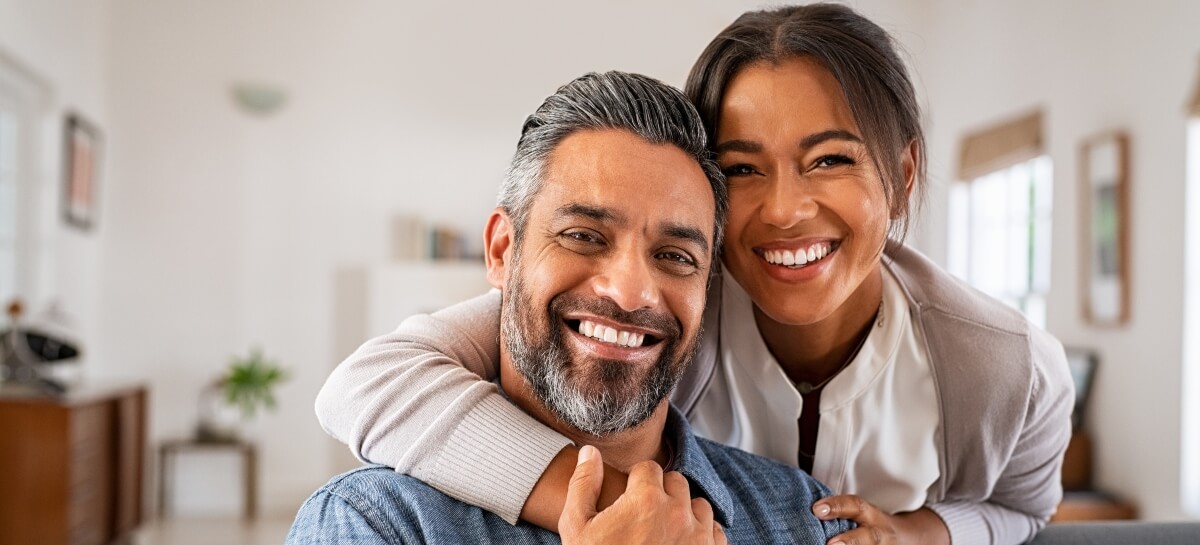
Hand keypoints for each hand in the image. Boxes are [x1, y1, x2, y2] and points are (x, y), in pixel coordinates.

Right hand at [560, 445, 726, 544]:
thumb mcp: (577, 527)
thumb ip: (582, 484)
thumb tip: (588, 452)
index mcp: (646, 499)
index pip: (648, 468)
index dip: (634, 481)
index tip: (627, 498)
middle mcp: (678, 513)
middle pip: (676, 482)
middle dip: (660, 493)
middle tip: (642, 517)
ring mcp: (700, 537)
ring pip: (698, 505)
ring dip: (683, 512)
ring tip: (662, 532)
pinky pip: (715, 532)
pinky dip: (701, 535)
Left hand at [813, 496, 948, 544]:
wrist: (906, 538)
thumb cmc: (870, 524)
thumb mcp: (861, 514)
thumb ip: (840, 512)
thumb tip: (810, 511)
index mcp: (870, 516)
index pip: (855, 506)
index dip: (837, 506)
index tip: (816, 509)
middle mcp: (879, 534)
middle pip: (870, 537)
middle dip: (850, 541)